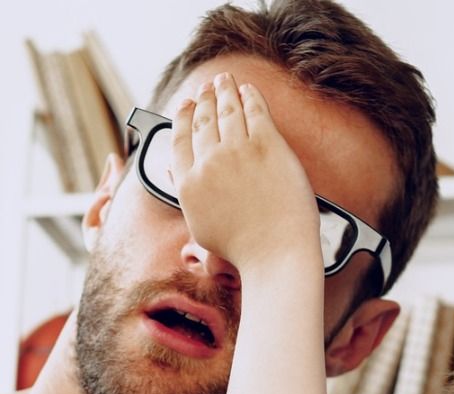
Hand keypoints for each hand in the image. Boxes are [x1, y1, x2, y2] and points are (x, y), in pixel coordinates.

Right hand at [171, 72, 323, 279]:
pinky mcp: (267, 145)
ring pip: (226, 109)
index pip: (179, 140)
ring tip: (225, 80)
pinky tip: (247, 90)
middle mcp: (208, 163)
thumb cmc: (243, 249)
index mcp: (189, 185)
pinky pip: (255, 110)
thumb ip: (189, 196)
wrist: (276, 253)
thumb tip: (178, 171)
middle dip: (203, 99)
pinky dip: (249, 96)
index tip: (186, 105)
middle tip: (206, 87)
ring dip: (224, 90)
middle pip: (202, 120)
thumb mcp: (202, 229)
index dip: (182, 117)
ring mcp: (237, 151)